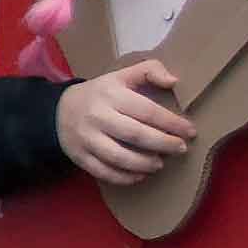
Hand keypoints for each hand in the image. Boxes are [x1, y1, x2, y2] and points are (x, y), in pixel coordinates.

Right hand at [56, 57, 194, 186]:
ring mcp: (86, 138)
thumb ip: (149, 70)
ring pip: (119, 157)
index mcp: (111, 95)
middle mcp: (97, 117)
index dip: (172, 123)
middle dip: (163, 144)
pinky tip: (140, 175)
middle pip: (136, 135)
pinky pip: (103, 171)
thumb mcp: (122, 76)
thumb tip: (174, 81)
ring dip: (145, 164)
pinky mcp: (79, 156)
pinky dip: (125, 177)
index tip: (190, 131)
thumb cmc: (101, 94)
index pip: (147, 111)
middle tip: (180, 149)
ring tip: (160, 164)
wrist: (58, 110)